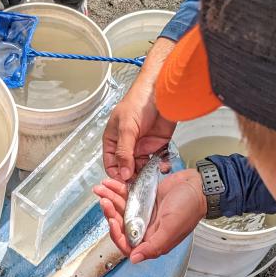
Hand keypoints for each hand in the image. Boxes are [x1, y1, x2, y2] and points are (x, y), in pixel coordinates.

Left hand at [94, 169, 206, 262]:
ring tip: (102, 188)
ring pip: (120, 210)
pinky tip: (110, 184)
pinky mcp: (143, 200)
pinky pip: (126, 197)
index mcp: (152, 240)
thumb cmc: (190, 207)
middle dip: (110, 213)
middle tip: (104, 200)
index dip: (116, 234)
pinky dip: (117, 190)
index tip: (112, 220)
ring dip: (110, 199)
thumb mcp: (171, 227)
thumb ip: (154, 245)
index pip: (127, 244)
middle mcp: (146, 229)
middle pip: (120, 225)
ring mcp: (143, 214)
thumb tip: (135, 259)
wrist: (198, 185)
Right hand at [103, 39, 175, 181]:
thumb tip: (123, 174)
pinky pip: (158, 160)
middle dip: (134, 177)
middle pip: (128, 168)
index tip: (125, 184)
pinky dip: (161, 165)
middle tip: (140, 185)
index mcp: (114, 140)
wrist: (162, 91)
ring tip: (153, 177)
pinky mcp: (158, 145)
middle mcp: (128, 145)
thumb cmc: (139, 101)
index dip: (117, 175)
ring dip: (148, 173)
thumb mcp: (127, 128)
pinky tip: (163, 166)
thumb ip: (125, 152)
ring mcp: (143, 145)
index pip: (111, 164)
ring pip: (144, 167)